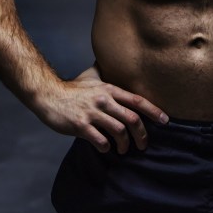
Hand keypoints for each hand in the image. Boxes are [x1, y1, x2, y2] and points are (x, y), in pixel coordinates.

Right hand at [34, 65, 168, 153]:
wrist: (48, 95)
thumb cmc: (71, 88)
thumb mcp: (91, 76)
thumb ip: (105, 72)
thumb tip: (112, 62)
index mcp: (109, 90)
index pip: (137, 100)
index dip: (153, 111)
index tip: (165, 121)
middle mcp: (103, 100)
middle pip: (132, 119)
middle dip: (142, 135)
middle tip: (143, 145)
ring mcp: (92, 113)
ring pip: (119, 131)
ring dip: (124, 144)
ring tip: (124, 150)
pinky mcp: (81, 126)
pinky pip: (100, 140)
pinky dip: (106, 147)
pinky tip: (105, 149)